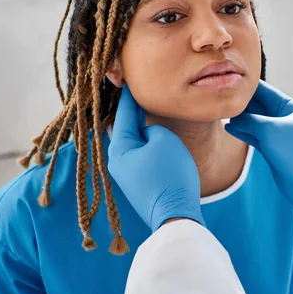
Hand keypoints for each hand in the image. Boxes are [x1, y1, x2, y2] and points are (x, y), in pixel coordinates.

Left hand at [108, 85, 203, 231]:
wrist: (175, 214)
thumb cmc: (169, 174)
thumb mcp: (162, 140)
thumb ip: (151, 127)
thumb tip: (146, 132)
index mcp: (119, 147)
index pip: (124, 113)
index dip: (130, 95)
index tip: (129, 79)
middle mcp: (116, 160)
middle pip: (125, 127)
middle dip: (131, 111)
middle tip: (137, 91)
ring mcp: (126, 174)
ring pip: (132, 142)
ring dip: (139, 127)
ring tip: (146, 110)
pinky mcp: (137, 183)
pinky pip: (139, 155)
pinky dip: (144, 142)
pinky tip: (152, 136)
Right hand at [225, 80, 292, 221]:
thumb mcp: (271, 130)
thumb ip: (250, 120)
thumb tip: (232, 115)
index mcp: (286, 106)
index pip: (261, 89)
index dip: (244, 84)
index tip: (225, 79)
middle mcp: (280, 117)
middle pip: (255, 105)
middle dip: (238, 101)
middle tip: (217, 97)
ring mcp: (275, 134)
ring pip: (252, 121)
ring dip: (237, 117)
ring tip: (218, 112)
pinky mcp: (270, 149)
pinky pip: (252, 136)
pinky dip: (241, 132)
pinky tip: (228, 127)